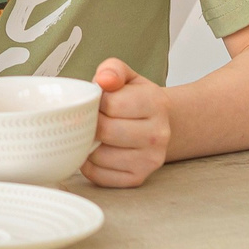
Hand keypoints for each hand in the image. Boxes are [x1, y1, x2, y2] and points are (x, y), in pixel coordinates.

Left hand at [82, 58, 171, 187]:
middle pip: (105, 131)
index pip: (111, 104)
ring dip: (88, 145)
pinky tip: (96, 151)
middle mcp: (158, 134)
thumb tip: (104, 79)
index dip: (96, 101)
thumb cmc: (136, 100)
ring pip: (100, 156)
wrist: (159, 125)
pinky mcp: (138, 178)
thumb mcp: (128, 77)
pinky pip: (100, 176)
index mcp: (156, 103)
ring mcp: (150, 160)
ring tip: (95, 134)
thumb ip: (113, 70)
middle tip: (93, 118)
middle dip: (91, 123)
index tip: (99, 101)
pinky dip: (90, 165)